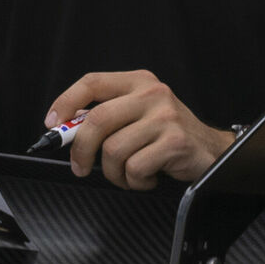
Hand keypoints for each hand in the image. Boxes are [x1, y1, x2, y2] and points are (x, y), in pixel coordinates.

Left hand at [47, 69, 233, 190]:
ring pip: (113, 150)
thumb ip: (107, 115)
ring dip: (115, 173)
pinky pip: (135, 168)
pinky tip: (148, 177)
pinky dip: (135, 182)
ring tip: (128, 173)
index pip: (92, 82)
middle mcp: (151, 93)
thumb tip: (65, 128)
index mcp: (138, 82)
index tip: (52, 123)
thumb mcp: (138, 114)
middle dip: (81, 151)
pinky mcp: (174, 142)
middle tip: (80, 167)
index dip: (66, 102)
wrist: (212, 150)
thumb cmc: (168, 135)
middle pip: (97, 120)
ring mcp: (164, 117)